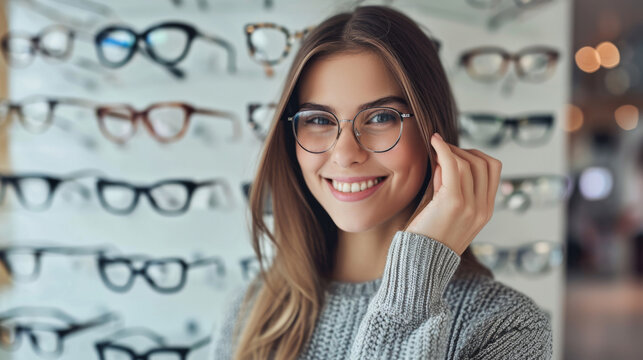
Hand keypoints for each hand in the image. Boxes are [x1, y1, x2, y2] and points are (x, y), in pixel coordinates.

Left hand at [406, 133, 501, 255]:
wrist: (421, 263)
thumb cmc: (428, 237)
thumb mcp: (448, 211)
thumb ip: (450, 187)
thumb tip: (445, 160)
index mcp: (485, 211)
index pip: (493, 169)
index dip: (474, 155)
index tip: (455, 155)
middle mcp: (483, 208)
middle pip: (483, 162)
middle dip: (463, 151)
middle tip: (443, 152)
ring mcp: (471, 206)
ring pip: (468, 163)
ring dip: (450, 152)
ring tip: (434, 155)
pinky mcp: (454, 202)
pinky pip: (454, 165)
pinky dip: (444, 148)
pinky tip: (434, 141)